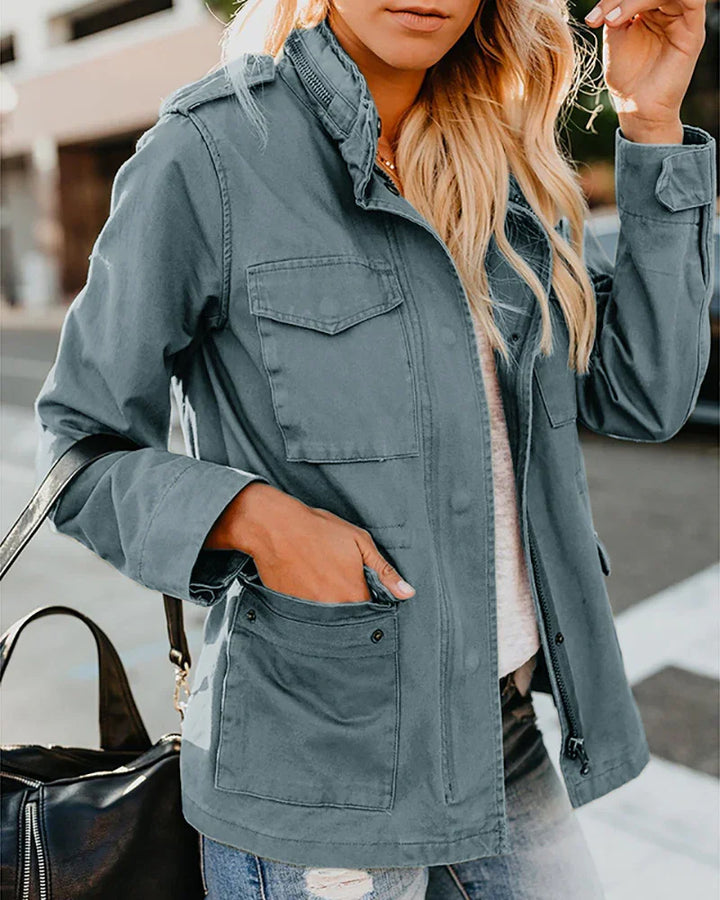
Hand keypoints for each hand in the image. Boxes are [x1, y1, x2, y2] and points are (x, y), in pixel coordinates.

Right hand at [206, 482, 415, 603]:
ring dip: (335, 610)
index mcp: (355, 593)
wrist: (274, 528)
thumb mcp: (359, 542)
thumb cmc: (319, 530)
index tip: (370, 592)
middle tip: (344, 585)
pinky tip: (311, 587)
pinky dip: (314, 609)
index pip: (374, 613)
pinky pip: (310, 618)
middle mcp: (334, 609)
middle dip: (355, 609)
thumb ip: (384, 571)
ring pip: (331, 621)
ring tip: (327, 584)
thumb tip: (408, 593)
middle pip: (353, 620)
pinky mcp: (293, 610)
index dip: (375, 603)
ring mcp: (312, 612)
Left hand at [584, 0, 705, 139]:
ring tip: (611, 21)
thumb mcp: (616, 35)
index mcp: (651, 9)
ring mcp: (682, 18)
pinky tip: (631, 14)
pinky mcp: (692, 29)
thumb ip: (616, 9)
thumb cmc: (627, 77)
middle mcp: (669, 10)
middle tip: (600, 17)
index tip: (592, 18)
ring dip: (634, 0)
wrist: (637, 108)